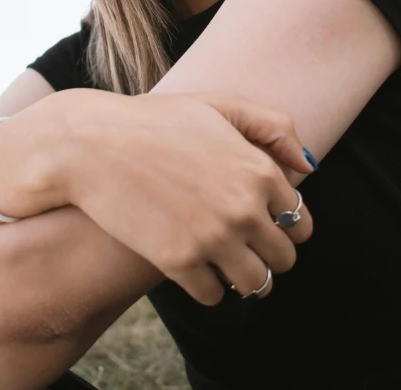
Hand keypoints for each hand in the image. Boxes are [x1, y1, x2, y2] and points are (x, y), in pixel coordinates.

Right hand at [58, 88, 313, 305]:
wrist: (92, 144)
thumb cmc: (156, 120)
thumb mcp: (219, 105)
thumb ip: (273, 127)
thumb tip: (309, 167)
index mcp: (259, 170)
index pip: (300, 219)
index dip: (284, 224)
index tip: (264, 223)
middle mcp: (244, 207)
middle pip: (284, 257)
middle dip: (268, 253)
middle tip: (244, 245)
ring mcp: (213, 237)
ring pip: (256, 284)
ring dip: (244, 277)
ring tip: (226, 264)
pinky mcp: (179, 262)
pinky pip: (214, 296)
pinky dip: (208, 286)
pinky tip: (194, 267)